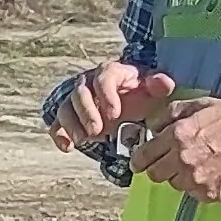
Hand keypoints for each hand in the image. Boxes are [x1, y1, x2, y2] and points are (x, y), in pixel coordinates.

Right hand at [47, 62, 176, 151]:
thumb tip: (162, 83)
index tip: (115, 114)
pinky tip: (67, 147)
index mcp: (110, 72)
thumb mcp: (153, 88)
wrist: (129, 100)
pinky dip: (59, 134)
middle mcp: (88, 83)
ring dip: (72, 124)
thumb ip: (159, 84)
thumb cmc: (141, 93)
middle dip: (87, 112)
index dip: (106, 95)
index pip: (103, 78)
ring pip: (66, 107)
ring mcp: (77, 100)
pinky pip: (58, 123)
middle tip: (97, 131)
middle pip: (80, 93)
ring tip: (82, 140)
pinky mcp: (71, 116)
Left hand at [130, 98, 220, 201]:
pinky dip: (198, 186)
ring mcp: (197, 180)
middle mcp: (183, 159)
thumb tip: (151, 126)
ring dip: (180, 176)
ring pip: (174, 184)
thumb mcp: (201, 104)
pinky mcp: (211, 194)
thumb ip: (170, 113)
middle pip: (155, 175)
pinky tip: (212, 173)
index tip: (140, 161)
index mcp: (178, 135)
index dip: (140, 159)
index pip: (144, 155)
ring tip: (198, 164)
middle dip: (160, 168)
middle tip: (171, 162)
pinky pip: (193, 194)